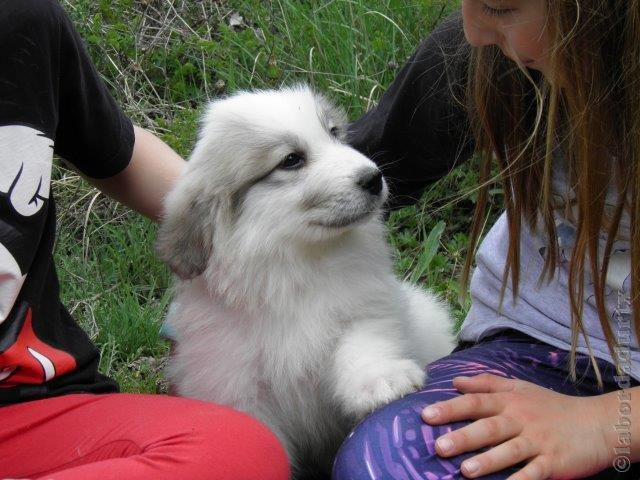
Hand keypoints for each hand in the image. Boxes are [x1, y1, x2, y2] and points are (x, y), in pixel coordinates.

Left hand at [421, 374, 612, 478]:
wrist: (596, 423)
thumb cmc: (551, 406)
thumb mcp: (520, 388)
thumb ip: (487, 383)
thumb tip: (456, 381)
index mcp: (509, 401)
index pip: (476, 402)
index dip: (451, 408)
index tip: (426, 415)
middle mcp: (520, 419)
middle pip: (489, 427)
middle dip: (464, 437)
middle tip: (439, 447)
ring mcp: (537, 441)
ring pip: (510, 450)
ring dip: (488, 461)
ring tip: (466, 471)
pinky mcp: (554, 461)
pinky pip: (535, 472)